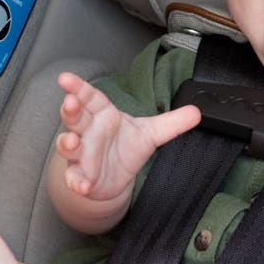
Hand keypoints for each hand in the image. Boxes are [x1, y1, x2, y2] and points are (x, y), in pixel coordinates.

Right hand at [55, 70, 200, 203]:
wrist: (115, 178)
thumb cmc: (124, 148)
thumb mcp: (150, 134)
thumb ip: (172, 123)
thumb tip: (197, 112)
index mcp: (102, 115)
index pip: (89, 97)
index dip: (78, 87)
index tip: (66, 78)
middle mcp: (87, 132)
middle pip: (74, 117)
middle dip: (70, 109)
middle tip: (70, 102)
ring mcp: (80, 154)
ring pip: (67, 145)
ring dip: (67, 143)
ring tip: (72, 142)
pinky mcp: (80, 176)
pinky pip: (74, 178)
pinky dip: (76, 182)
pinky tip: (82, 185)